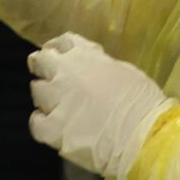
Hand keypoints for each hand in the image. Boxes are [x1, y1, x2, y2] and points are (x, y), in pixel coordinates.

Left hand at [28, 33, 176, 179]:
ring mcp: (56, 101)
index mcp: (85, 57)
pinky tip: (54, 127)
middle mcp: (64, 74)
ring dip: (45, 96)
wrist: (144, 136)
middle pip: (40, 61)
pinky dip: (42, 123)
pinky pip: (35, 122)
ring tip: (58, 107)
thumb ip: (100, 65)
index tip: (60, 56)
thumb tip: (91, 68)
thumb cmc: (143, 102)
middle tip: (51, 79)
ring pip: (36, 91)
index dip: (59, 49)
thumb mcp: (123, 70)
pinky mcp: (53, 129)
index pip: (63, 42)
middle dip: (43, 67)